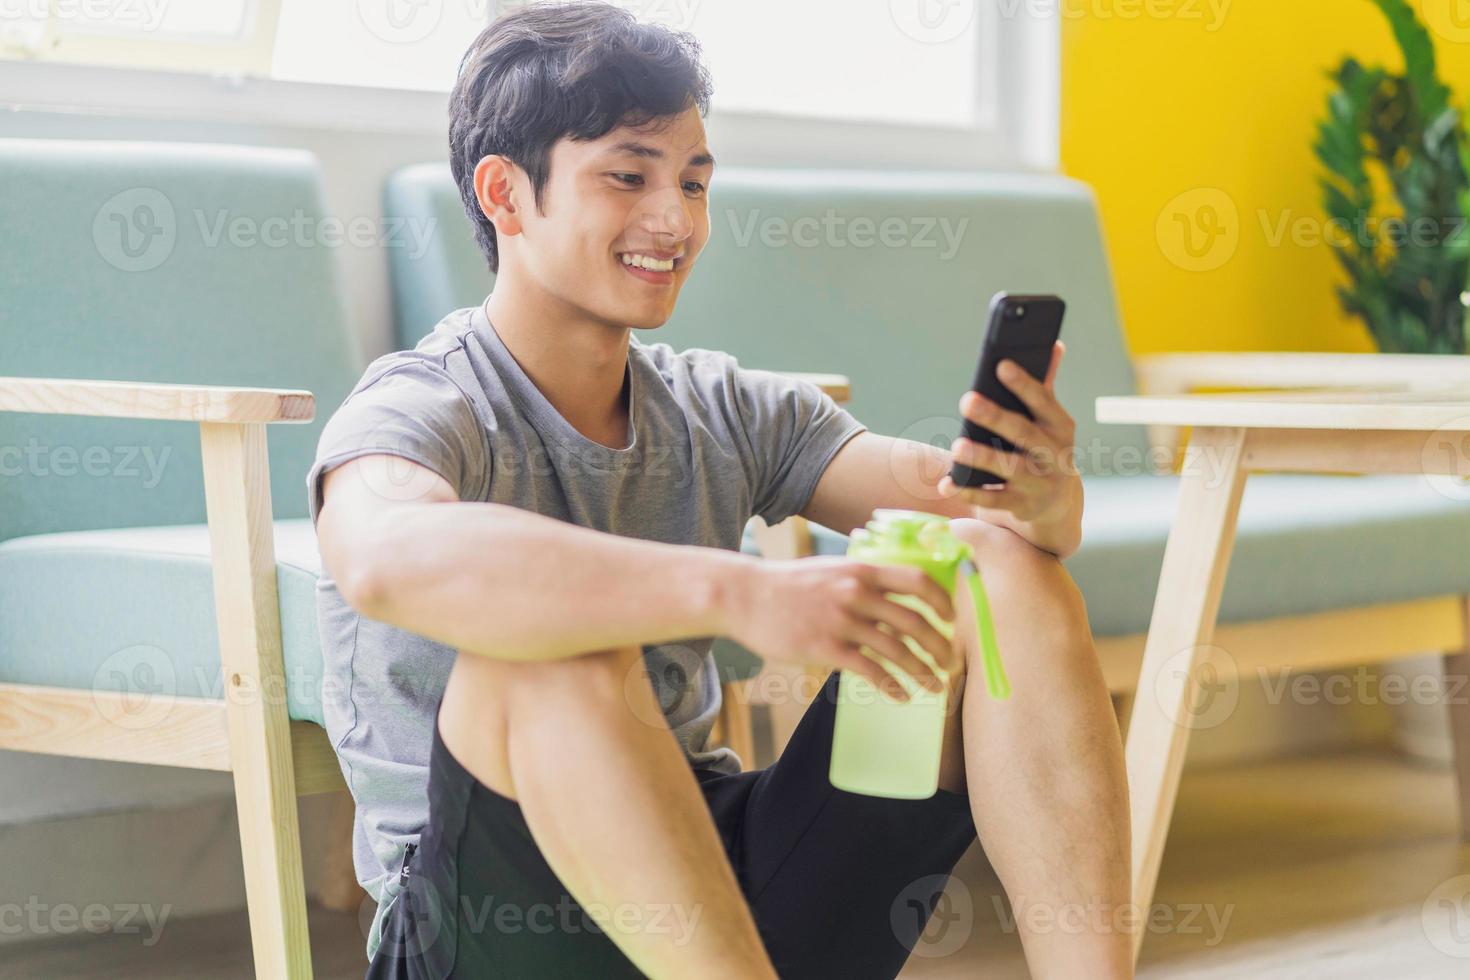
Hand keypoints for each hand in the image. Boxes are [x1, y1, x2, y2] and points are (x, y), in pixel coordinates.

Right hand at [722, 557, 959, 700]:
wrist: (745, 595)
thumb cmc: (788, 585)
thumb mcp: (830, 570)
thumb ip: (861, 582)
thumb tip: (892, 602)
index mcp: (862, 570)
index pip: (918, 581)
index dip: (942, 602)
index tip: (951, 619)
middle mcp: (857, 593)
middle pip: (916, 622)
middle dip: (940, 647)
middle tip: (950, 663)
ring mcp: (842, 621)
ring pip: (897, 650)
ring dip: (923, 672)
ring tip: (935, 686)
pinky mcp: (826, 648)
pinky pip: (870, 670)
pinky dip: (892, 685)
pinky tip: (902, 695)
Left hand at [940, 341, 1083, 557]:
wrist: (1058, 505)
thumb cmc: (1045, 448)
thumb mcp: (1050, 420)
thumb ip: (1046, 384)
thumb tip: (1053, 342)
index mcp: (1059, 426)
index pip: (1043, 400)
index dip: (1023, 383)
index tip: (1000, 364)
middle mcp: (1053, 454)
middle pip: (1022, 432)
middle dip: (995, 416)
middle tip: (967, 400)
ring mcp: (1039, 482)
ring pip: (1008, 468)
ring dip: (982, 456)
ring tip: (957, 447)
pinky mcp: (1022, 506)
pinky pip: (993, 499)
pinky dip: (968, 491)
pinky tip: (946, 482)